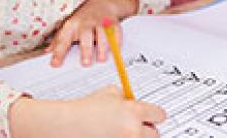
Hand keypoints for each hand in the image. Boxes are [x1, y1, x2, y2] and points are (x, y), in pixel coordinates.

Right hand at [9, 86, 165, 137]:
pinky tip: (112, 135)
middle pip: (155, 134)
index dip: (155, 114)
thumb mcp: (109, 92)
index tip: (154, 116)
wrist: (67, 125)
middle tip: (138, 127)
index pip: (159, 114)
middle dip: (147, 130)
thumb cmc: (86, 109)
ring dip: (136, 137)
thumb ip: (126, 96)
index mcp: (134, 112)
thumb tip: (136, 102)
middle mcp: (133, 130)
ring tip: (121, 131)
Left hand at [47, 0, 137, 66]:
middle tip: (85, 63)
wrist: (100, 4)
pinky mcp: (112, 23)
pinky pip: (116, 32)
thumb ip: (59, 41)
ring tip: (101, 59)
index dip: (59, 52)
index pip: (64, 39)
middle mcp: (86, 23)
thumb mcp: (68, 27)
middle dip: (85, 49)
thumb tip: (47, 52)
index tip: (55, 64)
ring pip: (102, 34)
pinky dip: (116, 42)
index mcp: (72, 25)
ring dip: (102, 47)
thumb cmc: (82, 20)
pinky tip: (114, 50)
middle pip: (85, 35)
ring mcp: (100, 22)